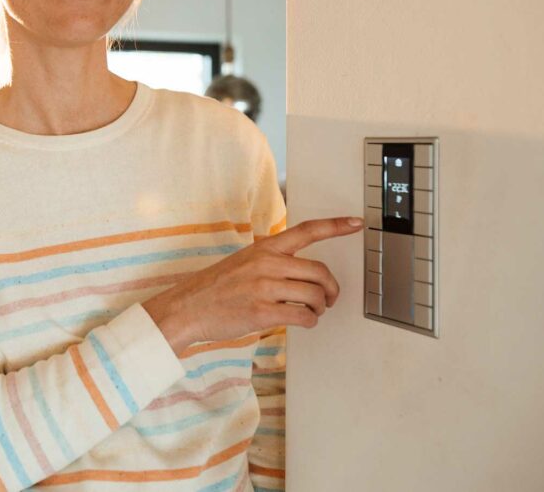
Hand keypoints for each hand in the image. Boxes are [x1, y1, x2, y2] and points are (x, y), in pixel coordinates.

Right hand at [141, 217, 362, 355]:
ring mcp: (264, 287)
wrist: (187, 308)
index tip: (356, 222)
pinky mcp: (262, 311)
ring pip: (315, 295)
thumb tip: (301, 272)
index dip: (335, 226)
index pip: (306, 231)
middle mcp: (266, 263)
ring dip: (320, 307)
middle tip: (329, 297)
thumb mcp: (242, 262)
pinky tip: (302, 321)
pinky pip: (303, 316)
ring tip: (312, 311)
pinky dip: (310, 321)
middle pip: (319, 271)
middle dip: (331, 288)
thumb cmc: (215, 288)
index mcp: (263, 248)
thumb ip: (271, 261)